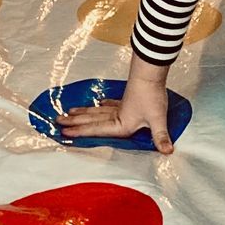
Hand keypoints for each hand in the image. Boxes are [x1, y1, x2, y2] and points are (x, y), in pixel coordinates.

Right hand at [58, 62, 174, 153]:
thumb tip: (166, 151)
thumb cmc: (151, 95)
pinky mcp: (126, 99)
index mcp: (121, 124)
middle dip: (74, 121)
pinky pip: (111, 104)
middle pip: (91, 119)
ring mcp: (120, 106)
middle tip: (58, 121)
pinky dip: (104, 105)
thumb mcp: (157, 119)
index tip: (65, 133)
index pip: (96, 130)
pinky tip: (100, 103)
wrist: (151, 74)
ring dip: (84, 112)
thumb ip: (160, 136)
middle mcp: (117, 115)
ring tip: (70, 112)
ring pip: (97, 111)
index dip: (80, 132)